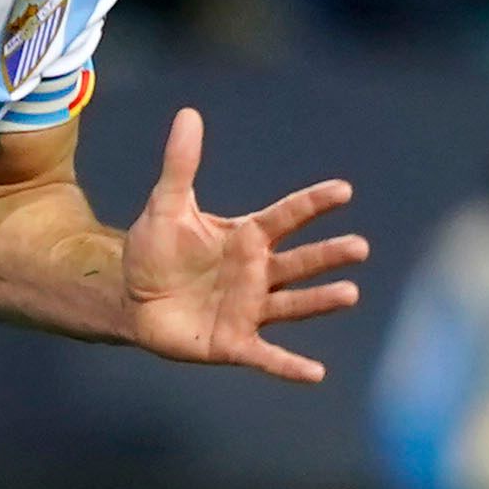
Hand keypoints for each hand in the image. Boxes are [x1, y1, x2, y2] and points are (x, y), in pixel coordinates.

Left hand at [121, 114, 369, 377]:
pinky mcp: (234, 343)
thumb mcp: (166, 206)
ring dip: (320, 302)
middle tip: (359, 247)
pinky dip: (290, 367)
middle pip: (300, 262)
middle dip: (328, 255)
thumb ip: (181, 164)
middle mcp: (257, 273)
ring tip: (349, 294)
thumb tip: (188, 114)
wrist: (129, 299)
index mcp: (246, 238)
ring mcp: (249, 309)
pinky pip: (267, 357)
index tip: (343, 190)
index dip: (312, 203)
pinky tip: (316, 374)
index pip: (286, 216)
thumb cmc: (154, 251)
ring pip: (292, 305)